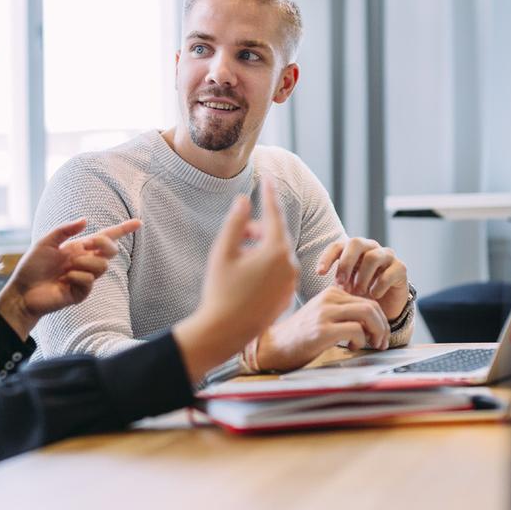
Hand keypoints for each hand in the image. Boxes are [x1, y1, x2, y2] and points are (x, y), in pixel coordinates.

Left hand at [0, 218, 140, 338]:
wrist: (22, 291)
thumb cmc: (32, 266)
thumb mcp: (46, 242)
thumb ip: (65, 230)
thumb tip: (86, 220)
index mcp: (78, 248)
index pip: (105, 238)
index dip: (122, 230)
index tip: (138, 222)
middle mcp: (84, 262)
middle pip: (111, 251)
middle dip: (104, 244)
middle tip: (88, 244)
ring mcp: (84, 278)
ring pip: (102, 266)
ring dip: (85, 262)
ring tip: (67, 268)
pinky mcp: (81, 293)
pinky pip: (89, 281)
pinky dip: (77, 276)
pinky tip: (65, 280)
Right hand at [173, 177, 297, 383]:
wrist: (225, 331)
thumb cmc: (220, 291)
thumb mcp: (223, 252)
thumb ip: (235, 223)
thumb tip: (244, 200)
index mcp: (276, 251)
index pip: (274, 214)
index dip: (269, 195)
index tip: (269, 178)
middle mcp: (289, 265)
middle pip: (276, 235)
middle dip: (257, 230)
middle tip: (237, 237)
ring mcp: (290, 282)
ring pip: (277, 254)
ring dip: (260, 249)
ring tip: (237, 259)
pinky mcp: (287, 296)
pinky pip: (279, 272)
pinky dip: (265, 267)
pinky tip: (245, 277)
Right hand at [255, 285, 389, 371]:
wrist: (274, 346)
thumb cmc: (301, 336)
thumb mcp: (323, 316)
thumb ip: (344, 314)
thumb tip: (373, 324)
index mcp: (330, 294)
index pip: (367, 300)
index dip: (380, 319)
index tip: (380, 335)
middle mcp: (328, 299)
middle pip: (371, 306)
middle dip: (383, 326)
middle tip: (382, 342)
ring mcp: (325, 313)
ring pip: (367, 314)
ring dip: (377, 332)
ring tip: (373, 345)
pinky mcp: (322, 330)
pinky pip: (356, 330)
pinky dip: (361, 341)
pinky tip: (351, 347)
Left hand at [316, 237, 408, 322]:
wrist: (384, 309)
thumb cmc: (359, 295)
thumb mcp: (343, 289)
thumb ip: (333, 281)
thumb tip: (315, 277)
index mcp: (352, 250)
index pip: (337, 246)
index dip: (327, 257)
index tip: (320, 274)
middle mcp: (370, 248)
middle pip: (356, 243)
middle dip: (346, 263)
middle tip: (341, 283)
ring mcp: (387, 256)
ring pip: (373, 257)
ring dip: (362, 277)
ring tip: (358, 292)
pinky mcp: (400, 268)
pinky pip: (389, 272)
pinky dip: (379, 285)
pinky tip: (373, 295)